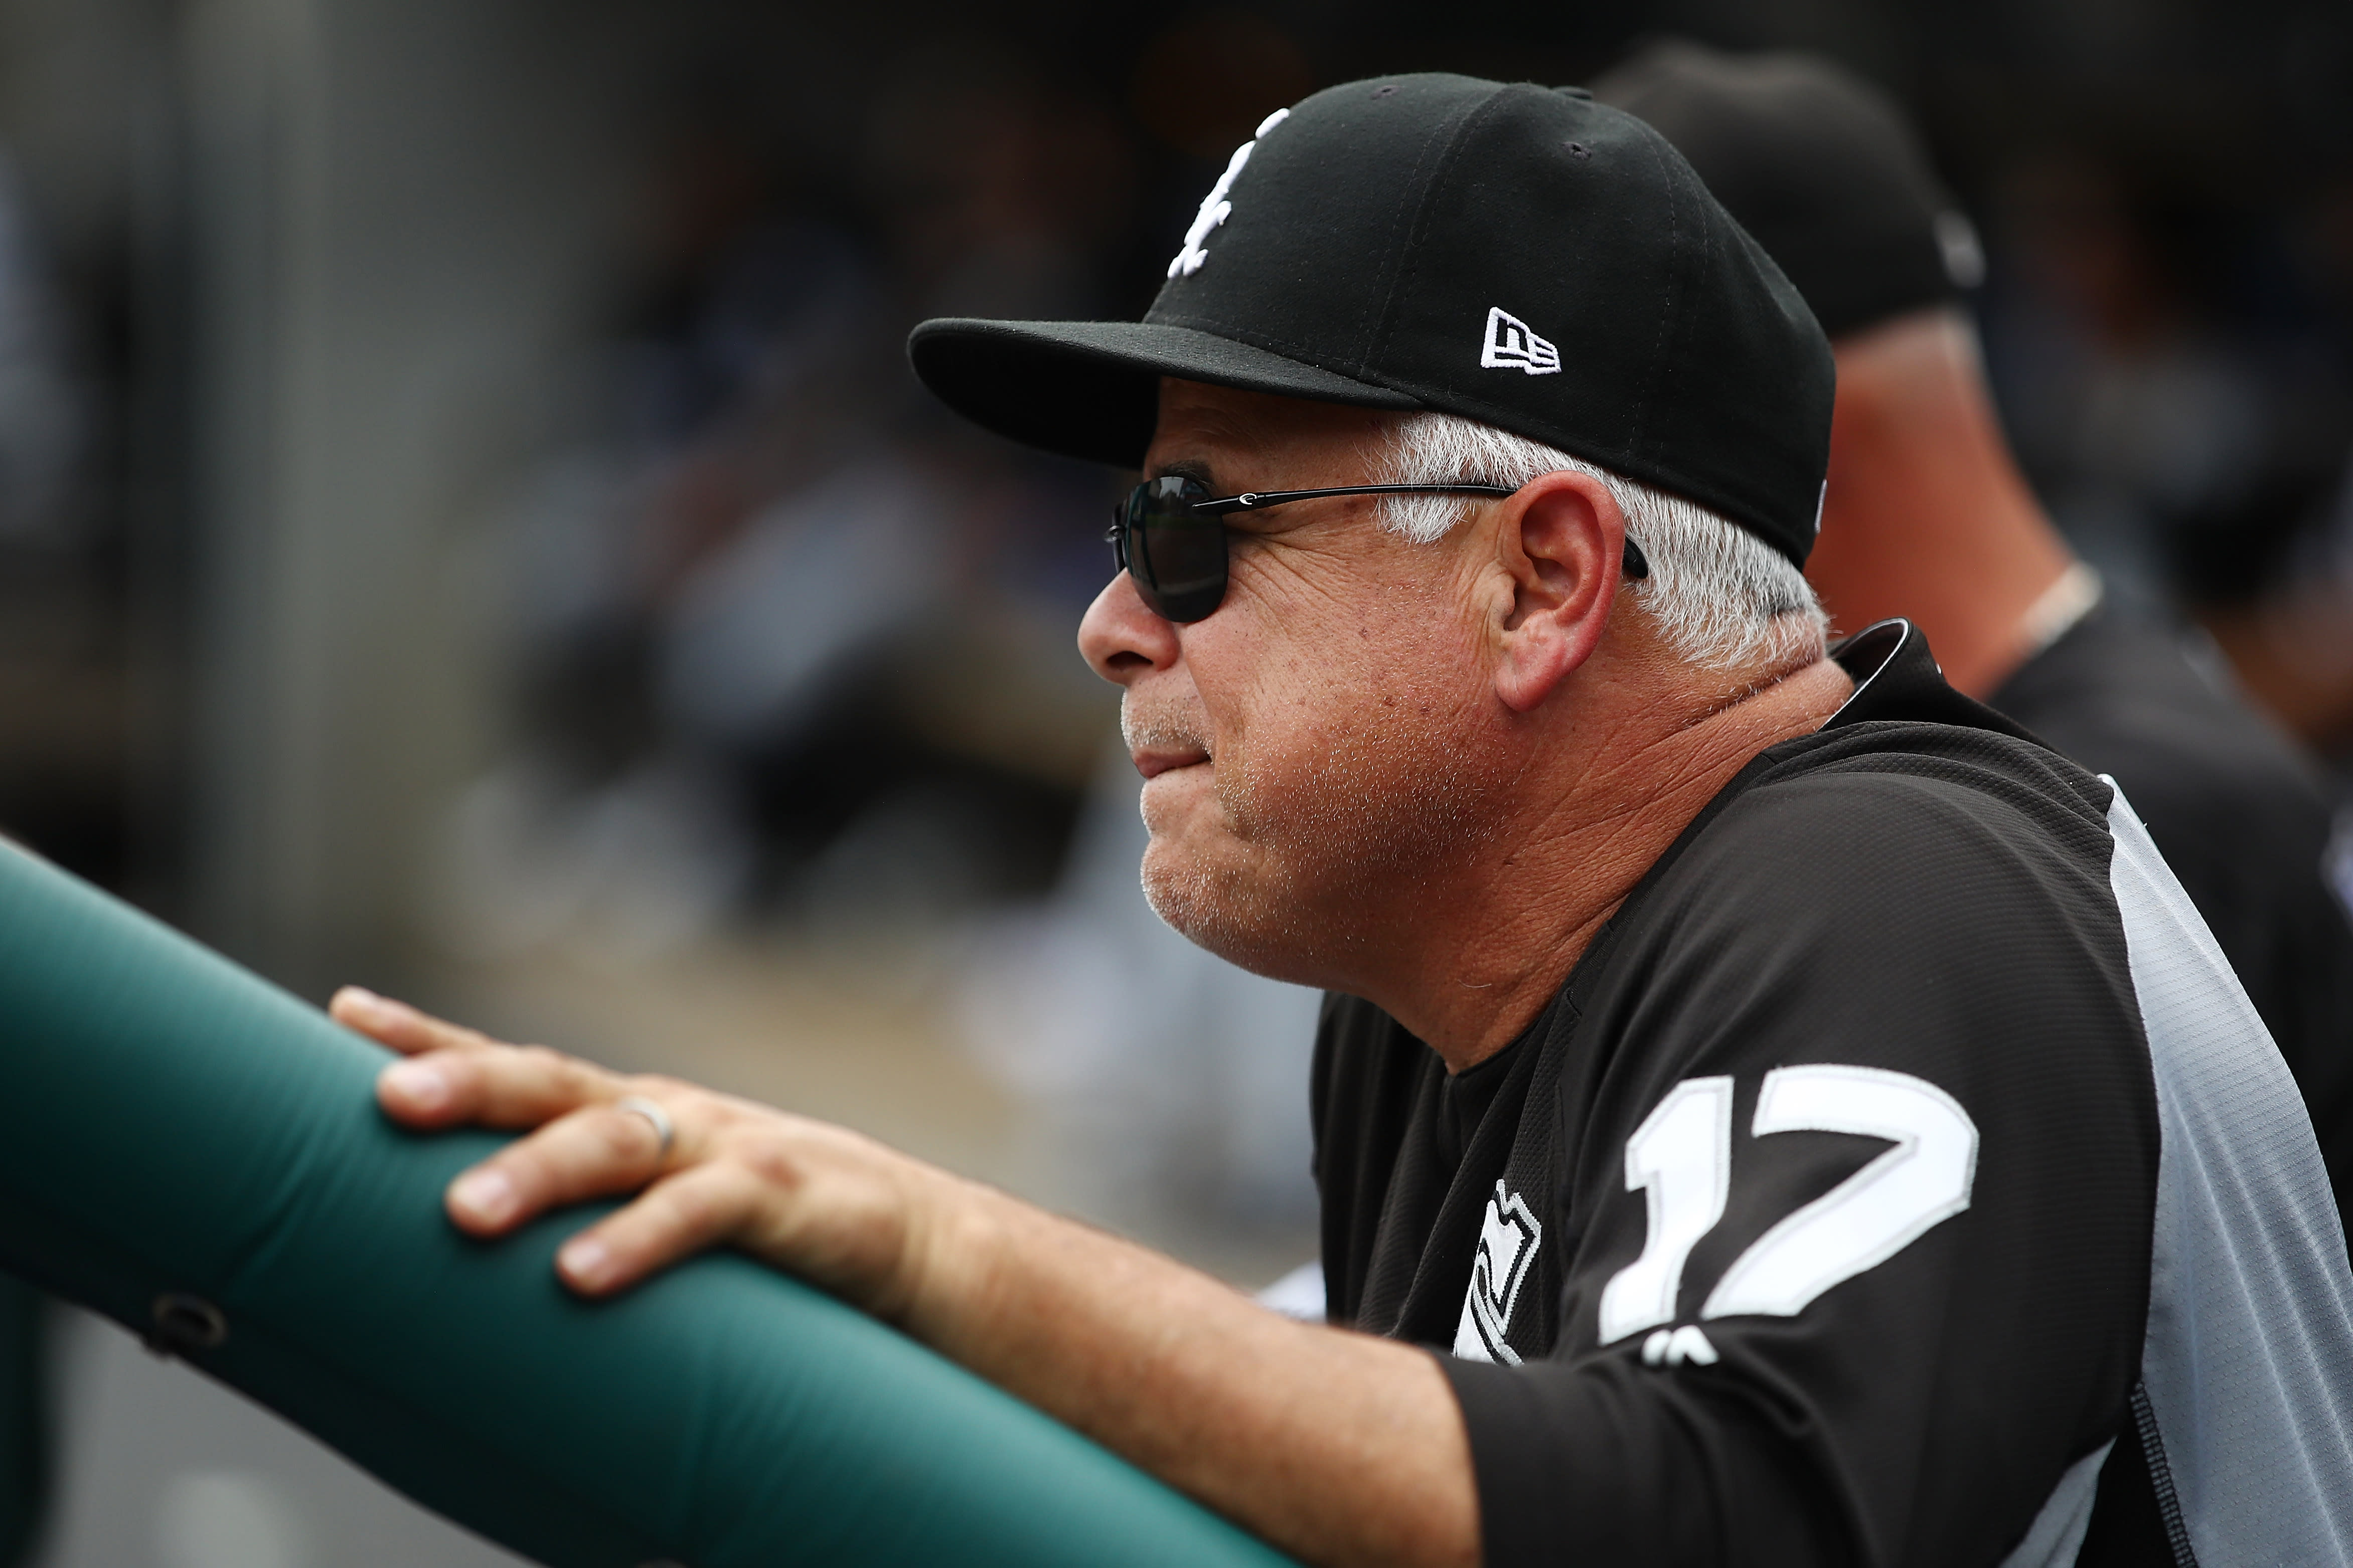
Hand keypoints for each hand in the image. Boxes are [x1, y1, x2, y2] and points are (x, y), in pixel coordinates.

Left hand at [330, 986, 960, 1315]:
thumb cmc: (770, 1229)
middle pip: (552, 1086)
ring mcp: (723, 1148)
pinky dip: (639, 1241)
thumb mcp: (665, 1202)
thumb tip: (457, 1236)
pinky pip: (700, 1215)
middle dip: (467, 1084)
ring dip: (539, 1173)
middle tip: (387, 1101)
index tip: (344, 1014)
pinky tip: (579, 1275)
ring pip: (618, 1144)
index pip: (518, 1064)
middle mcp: (664, 1115)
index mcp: (630, 1111)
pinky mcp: (780, 1197)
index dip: (433, 1038)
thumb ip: (585, 1205)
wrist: (916, 1241)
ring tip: (465, 1214)